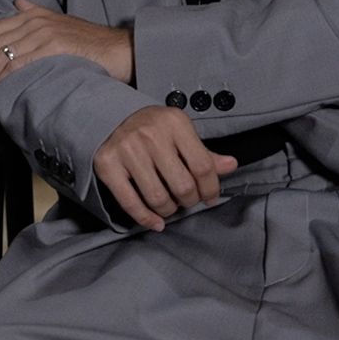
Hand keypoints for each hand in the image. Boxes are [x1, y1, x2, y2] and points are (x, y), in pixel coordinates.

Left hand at [0, 0, 133, 105]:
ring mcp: (43, 33)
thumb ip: (35, 11)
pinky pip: (16, 66)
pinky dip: (1, 84)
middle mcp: (33, 21)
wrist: (118, 49)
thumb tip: (16, 0)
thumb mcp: (59, 21)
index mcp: (31, 14)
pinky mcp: (52, 48)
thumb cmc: (90, 42)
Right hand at [94, 106, 237, 231]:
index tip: (210, 197)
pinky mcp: (108, 165)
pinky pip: (130, 202)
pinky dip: (146, 218)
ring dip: (169, 210)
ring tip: (171, 206)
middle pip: (182, 185)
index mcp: (174, 122)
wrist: (111, 117)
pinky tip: (156, 222)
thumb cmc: (152, 128)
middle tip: (187, 200)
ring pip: (157, 198)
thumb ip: (204, 152)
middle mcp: (150, 134)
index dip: (210, 188)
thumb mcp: (180, 132)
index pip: (203, 166)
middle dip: (189, 200)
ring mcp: (127, 150)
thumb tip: (230, 165)